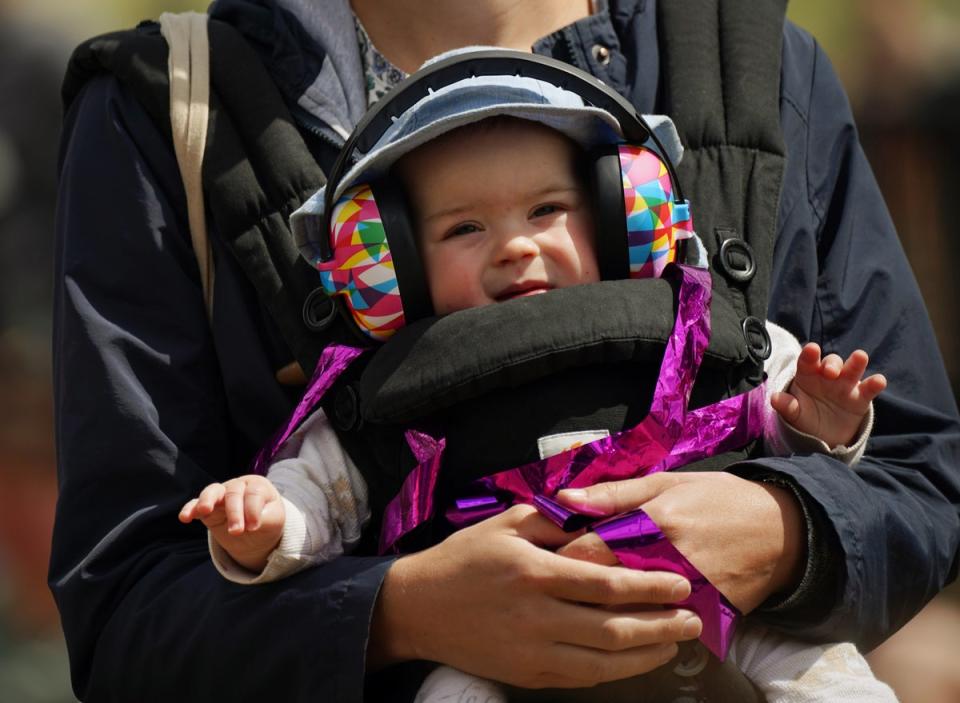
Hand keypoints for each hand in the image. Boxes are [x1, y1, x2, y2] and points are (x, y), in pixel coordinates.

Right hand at [179, 475, 284, 571]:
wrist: (256, 532)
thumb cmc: (268, 520)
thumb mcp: (274, 520)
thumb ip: (265, 519)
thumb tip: (250, 524)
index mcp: (257, 485)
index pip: (253, 493)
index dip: (253, 510)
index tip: (254, 527)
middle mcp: (238, 486)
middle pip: (233, 492)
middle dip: (235, 512)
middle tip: (237, 532)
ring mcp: (221, 495)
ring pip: (213, 491)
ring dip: (208, 500)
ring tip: (204, 510)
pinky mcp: (207, 509)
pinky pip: (195, 505)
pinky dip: (190, 509)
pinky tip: (185, 517)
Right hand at [368, 504, 702, 687]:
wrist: (419, 607)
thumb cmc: (466, 558)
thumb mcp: (508, 523)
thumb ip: (557, 521)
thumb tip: (601, 516)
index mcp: (536, 571)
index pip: (606, 583)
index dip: (649, 586)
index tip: (680, 584)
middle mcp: (537, 616)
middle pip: (613, 628)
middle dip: (661, 625)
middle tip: (692, 619)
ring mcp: (532, 651)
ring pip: (603, 662)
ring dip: (646, 655)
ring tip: (675, 643)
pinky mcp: (527, 674)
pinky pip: (581, 678)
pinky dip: (614, 671)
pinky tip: (635, 660)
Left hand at [555, 472, 804, 613]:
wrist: (781, 531)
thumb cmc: (716, 499)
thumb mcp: (666, 483)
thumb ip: (612, 494)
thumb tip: (563, 498)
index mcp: (650, 522)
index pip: (586, 550)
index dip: (556, 557)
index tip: (539, 560)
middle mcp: (665, 561)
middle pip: (599, 587)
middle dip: (569, 590)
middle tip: (549, 590)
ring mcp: (685, 593)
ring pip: (625, 614)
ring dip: (598, 612)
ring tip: (575, 608)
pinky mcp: (704, 616)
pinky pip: (659, 629)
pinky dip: (636, 627)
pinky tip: (620, 623)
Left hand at [771, 343, 885, 447]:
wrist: (822, 435)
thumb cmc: (805, 417)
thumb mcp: (794, 413)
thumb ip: (787, 405)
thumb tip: (774, 398)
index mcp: (808, 375)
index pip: (807, 362)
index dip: (810, 355)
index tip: (812, 349)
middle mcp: (828, 376)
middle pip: (832, 362)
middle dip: (832, 363)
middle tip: (830, 372)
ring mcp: (846, 384)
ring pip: (853, 369)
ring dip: (856, 362)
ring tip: (860, 357)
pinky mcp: (861, 397)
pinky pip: (869, 388)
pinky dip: (875, 383)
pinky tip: (879, 381)